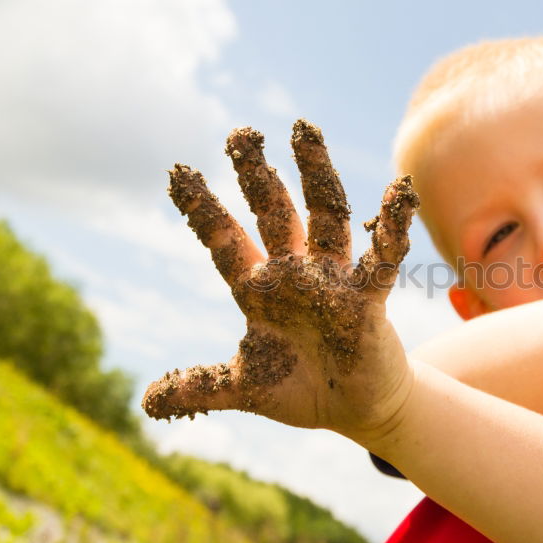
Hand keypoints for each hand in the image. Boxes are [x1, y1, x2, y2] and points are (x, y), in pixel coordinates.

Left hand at [142, 121, 418, 441]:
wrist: (355, 409)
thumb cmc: (301, 391)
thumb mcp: (242, 388)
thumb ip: (198, 388)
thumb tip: (146, 403)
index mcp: (259, 291)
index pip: (225, 240)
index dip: (203, 209)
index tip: (177, 172)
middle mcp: (294, 274)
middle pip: (273, 212)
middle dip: (257, 175)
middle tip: (241, 134)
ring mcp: (332, 279)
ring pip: (324, 216)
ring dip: (314, 175)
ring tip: (303, 133)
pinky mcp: (367, 296)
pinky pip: (381, 257)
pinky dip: (391, 226)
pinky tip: (397, 191)